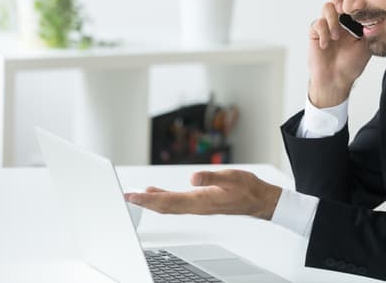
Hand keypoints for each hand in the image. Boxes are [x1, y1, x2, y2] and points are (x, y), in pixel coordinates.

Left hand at [124, 169, 281, 219]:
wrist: (258, 200)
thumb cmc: (247, 188)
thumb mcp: (231, 177)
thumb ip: (211, 177)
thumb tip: (193, 177)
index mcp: (201, 200)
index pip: (169, 201)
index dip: (149, 199)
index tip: (133, 195)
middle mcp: (196, 206)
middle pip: (164, 206)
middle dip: (145, 202)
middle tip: (126, 197)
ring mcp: (198, 206)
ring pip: (169, 206)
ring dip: (152, 202)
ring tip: (137, 195)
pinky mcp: (201, 203)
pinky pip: (176, 203)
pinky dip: (163, 199)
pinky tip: (158, 193)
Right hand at [308, 0, 371, 106]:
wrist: (337, 78)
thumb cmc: (352, 63)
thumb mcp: (366, 44)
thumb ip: (368, 28)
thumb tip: (372, 10)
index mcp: (352, 20)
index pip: (352, 0)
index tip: (362, 5)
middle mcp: (339, 19)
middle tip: (345, 9)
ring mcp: (326, 25)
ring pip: (326, 7)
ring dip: (333, 19)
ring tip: (337, 37)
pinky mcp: (315, 33)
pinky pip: (317, 23)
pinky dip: (323, 33)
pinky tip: (327, 45)